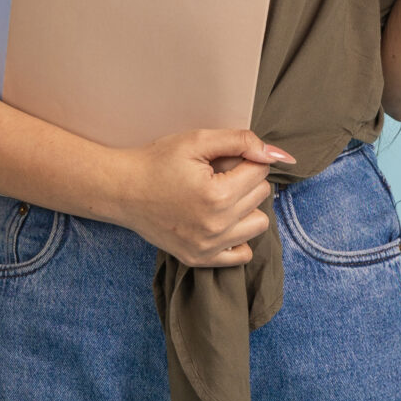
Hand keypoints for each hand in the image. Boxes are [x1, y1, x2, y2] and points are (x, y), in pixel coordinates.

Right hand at [104, 130, 291, 267]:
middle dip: (245, 181)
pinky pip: (241, 254)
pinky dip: (237, 236)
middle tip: (216, 175)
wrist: (121, 190)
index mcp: (217, 195)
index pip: (260, 172)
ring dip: (245, 208)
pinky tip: (219, 220)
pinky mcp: (199, 259)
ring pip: (258, 224)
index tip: (222, 159)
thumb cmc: (156, 162)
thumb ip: (240, 141)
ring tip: (219, 197)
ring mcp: (208, 247)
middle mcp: (216, 226)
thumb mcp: (196, 141)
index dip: (244, 159)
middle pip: (260, 196)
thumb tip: (278, 154)